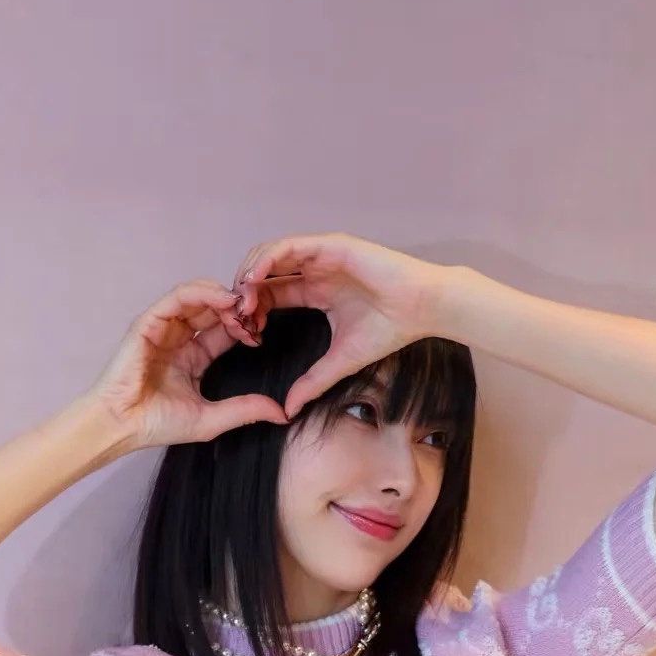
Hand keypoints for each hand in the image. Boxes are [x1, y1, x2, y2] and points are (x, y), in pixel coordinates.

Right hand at [84, 278, 288, 449]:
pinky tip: (222, 300)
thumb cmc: (158, 425)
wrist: (123, 426)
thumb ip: (246, 410)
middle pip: (214, 310)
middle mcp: (180, 338)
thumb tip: (282, 413)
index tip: (261, 334)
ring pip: (198, 296)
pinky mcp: (149, 321)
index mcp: (193, 357)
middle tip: (256, 316)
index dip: (244, 328)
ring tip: (242, 306)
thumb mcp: (212, 419)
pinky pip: (178, 297)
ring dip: (223, 297)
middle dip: (237, 309)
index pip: (224, 331)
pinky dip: (201, 293)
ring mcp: (164, 327)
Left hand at [230, 232, 446, 419]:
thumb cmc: (389, 328)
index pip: (272, 293)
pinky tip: (254, 280)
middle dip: (245, 292)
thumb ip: (312, 382)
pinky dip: (267, 260)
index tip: (242, 333)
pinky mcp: (330, 245)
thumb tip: (289, 410)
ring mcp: (321, 254)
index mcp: (315, 290)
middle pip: (265, 272)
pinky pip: (289, 247)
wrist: (421, 308)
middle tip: (235, 317)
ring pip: (271, 255)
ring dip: (250, 275)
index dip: (253, 310)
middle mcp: (315, 269)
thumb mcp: (340, 361)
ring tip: (240, 300)